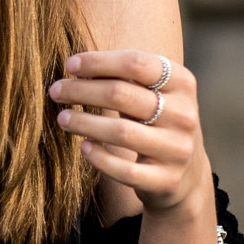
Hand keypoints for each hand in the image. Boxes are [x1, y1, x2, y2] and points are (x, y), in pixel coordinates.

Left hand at [49, 48, 205, 211]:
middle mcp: (184, 115)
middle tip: (55, 91)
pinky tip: (84, 147)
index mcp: (182, 84)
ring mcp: (177, 149)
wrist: (188, 175)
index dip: (99, 62)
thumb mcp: (154, 95)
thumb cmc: (159, 124)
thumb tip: (77, 65)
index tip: (70, 65)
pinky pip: (125, 170)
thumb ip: (125, 79)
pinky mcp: (166, 181)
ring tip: (62, 118)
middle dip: (82, 90)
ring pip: (121, 132)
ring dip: (84, 123)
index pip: (136, 63)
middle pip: (122, 95)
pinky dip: (100, 157)